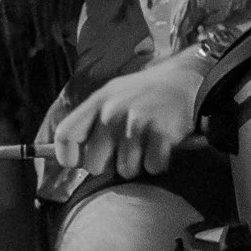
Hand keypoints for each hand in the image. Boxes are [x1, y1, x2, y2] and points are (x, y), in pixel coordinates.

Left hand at [51, 48, 210, 179]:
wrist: (185, 80)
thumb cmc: (144, 94)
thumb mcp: (112, 96)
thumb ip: (91, 121)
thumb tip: (71, 158)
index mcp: (97, 101)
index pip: (65, 135)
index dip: (67, 156)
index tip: (77, 164)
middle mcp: (112, 111)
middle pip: (93, 164)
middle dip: (109, 166)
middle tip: (125, 152)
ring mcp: (135, 122)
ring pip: (125, 170)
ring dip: (138, 164)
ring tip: (147, 143)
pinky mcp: (160, 132)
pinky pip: (152, 168)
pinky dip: (159, 163)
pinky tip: (163, 145)